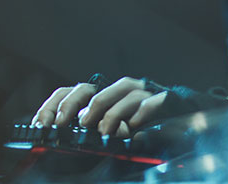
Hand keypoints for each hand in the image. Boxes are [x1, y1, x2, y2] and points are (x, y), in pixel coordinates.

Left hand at [32, 77, 167, 136]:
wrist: (183, 126)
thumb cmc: (141, 132)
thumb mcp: (109, 136)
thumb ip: (90, 135)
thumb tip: (61, 140)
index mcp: (103, 98)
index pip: (73, 92)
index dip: (57, 104)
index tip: (44, 123)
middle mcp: (120, 92)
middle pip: (94, 87)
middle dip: (79, 104)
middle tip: (74, 125)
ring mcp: (143, 93)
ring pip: (124, 90)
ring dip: (111, 112)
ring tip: (104, 131)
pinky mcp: (165, 100)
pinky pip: (151, 101)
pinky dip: (141, 112)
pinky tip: (133, 127)